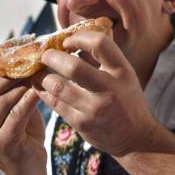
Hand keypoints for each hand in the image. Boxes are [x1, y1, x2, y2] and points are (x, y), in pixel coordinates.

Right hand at [0, 55, 44, 174]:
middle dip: (8, 77)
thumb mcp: (13, 109)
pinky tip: (40, 92)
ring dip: (22, 87)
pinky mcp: (1, 144)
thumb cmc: (24, 136)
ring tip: (37, 78)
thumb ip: (12, 90)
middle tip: (28, 66)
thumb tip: (20, 60)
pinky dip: (29, 100)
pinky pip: (16, 115)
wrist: (30, 169)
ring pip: (2, 102)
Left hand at [32, 31, 157, 155]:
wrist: (136, 137)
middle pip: (73, 66)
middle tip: (46, 55)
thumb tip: (74, 41)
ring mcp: (95, 108)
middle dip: (52, 57)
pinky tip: (41, 87)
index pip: (100, 43)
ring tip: (39, 72)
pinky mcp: (82, 123)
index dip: (78, 37)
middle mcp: (110, 89)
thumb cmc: (127, 101)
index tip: (67, 41)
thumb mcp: (124, 76)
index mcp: (122, 72)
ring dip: (42, 76)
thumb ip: (103, 60)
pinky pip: (54, 103)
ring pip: (57, 86)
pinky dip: (43, 92)